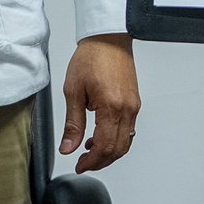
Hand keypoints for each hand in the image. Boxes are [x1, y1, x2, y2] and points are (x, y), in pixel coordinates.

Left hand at [59, 33, 139, 172]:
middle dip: (100, 161)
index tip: (79, 165)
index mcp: (111, 107)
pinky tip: (100, 136)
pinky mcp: (134, 103)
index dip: (91, 162)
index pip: (104, 146)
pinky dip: (116, 139)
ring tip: (89, 151)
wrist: (108, 38)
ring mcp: (133, 106)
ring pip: (125, 142)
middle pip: (118, 149)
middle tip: (83, 163)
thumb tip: (69, 147)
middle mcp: (127, 109)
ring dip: (109, 152)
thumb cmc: (92, 57)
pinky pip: (128, 130)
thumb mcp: (73, 91)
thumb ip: (73, 123)